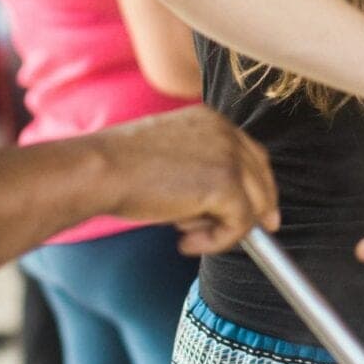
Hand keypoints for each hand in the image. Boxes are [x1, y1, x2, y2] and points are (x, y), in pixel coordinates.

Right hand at [98, 107, 278, 253]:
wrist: (101, 169)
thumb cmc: (119, 166)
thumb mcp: (171, 157)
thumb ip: (200, 169)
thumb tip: (223, 206)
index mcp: (211, 120)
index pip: (251, 155)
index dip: (256, 187)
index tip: (256, 214)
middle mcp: (226, 132)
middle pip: (262, 178)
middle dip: (255, 212)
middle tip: (231, 236)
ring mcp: (230, 156)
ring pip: (255, 205)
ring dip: (224, 229)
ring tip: (186, 234)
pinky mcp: (226, 184)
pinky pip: (240, 225)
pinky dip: (217, 242)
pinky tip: (185, 242)